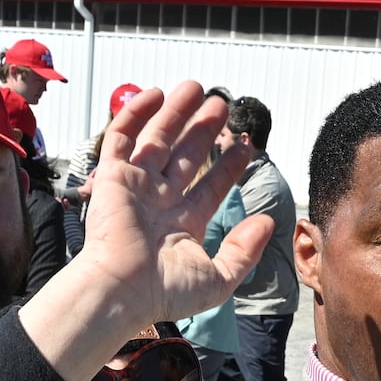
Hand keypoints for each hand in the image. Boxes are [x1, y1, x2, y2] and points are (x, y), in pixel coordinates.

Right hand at [18, 82, 270, 380]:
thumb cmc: (164, 292)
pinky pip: (122, 138)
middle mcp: (160, 201)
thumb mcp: (218, 279)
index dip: (229, 164)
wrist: (121, 290)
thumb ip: (245, 251)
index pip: (211, 185)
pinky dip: (137, 114)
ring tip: (197, 88)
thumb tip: (268, 222)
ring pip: (159, 139)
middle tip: (222, 105)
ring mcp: (136, 186)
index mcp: (183, 223)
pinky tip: (157, 94)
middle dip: (204, 129)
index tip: (247, 145)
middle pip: (186, 155)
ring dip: (177, 112)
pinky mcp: (112, 176)